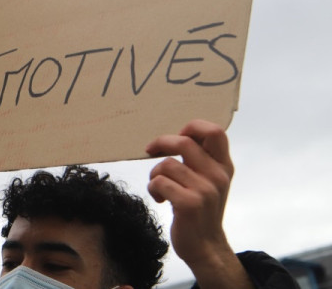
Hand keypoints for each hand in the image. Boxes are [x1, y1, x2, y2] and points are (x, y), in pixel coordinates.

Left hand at [146, 119, 250, 288]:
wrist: (206, 246)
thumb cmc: (200, 210)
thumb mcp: (208, 181)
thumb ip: (200, 159)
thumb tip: (177, 136)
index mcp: (223, 166)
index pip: (215, 131)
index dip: (192, 127)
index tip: (177, 136)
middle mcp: (218, 175)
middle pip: (184, 142)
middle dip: (160, 143)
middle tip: (150, 150)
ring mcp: (205, 190)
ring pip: (166, 164)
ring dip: (154, 174)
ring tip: (158, 187)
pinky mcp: (190, 204)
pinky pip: (159, 182)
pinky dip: (153, 189)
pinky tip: (159, 199)